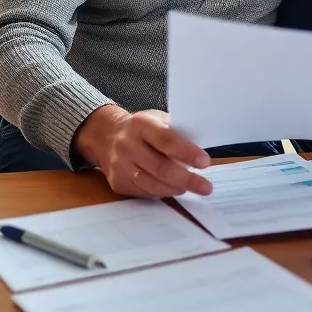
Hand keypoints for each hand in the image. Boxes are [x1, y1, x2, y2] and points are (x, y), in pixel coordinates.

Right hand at [73, 105, 212, 197]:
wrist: (106, 136)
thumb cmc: (142, 128)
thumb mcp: (157, 119)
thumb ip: (176, 132)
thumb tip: (200, 150)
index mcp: (141, 124)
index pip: (166, 140)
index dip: (187, 153)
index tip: (205, 162)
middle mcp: (127, 145)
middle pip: (160, 168)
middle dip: (187, 179)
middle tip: (205, 187)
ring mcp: (120, 166)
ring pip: (153, 184)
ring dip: (176, 188)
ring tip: (192, 187)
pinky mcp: (117, 182)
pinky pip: (144, 193)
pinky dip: (163, 193)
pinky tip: (173, 188)